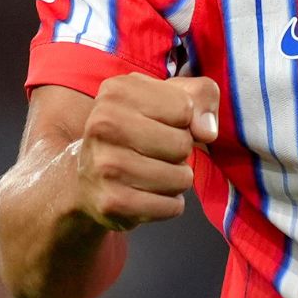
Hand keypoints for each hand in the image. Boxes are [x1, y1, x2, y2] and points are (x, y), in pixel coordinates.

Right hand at [75, 73, 219, 230]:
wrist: (90, 175)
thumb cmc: (141, 128)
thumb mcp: (172, 96)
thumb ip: (202, 95)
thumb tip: (207, 131)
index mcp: (118, 90)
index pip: (185, 109)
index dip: (184, 120)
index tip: (161, 123)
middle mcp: (103, 124)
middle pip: (182, 145)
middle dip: (181, 151)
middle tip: (157, 151)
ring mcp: (104, 165)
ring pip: (180, 179)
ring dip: (177, 179)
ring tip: (153, 171)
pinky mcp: (111, 202)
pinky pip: (170, 207)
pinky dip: (170, 204)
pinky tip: (149, 193)